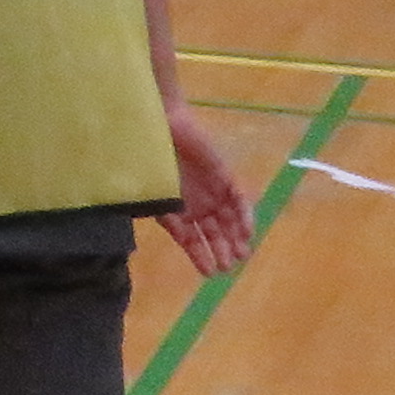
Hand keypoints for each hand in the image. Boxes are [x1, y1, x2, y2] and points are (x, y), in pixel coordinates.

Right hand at [158, 100, 254, 275]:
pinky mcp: (224, 177)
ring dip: (235, 238)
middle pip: (213, 232)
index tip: (209, 273)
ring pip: (228, 220)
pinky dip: (244, 215)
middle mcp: (196, 203)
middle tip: (228, 265)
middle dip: (221, 250)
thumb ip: (164, 212)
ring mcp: (212, 191)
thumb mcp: (152, 191)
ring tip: (241, 254)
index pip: (190, 239)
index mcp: (176, 210)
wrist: (159, 122)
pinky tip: (246, 231)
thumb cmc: (148, 156)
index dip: (199, 256)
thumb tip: (174, 237)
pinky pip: (238, 199)